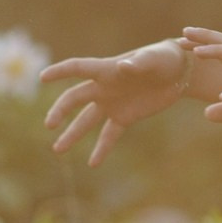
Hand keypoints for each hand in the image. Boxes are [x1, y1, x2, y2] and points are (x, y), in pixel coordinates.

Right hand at [40, 41, 187, 165]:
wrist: (179, 72)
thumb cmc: (164, 58)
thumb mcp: (154, 58)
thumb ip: (138, 63)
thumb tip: (124, 67)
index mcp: (106, 69)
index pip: (77, 68)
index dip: (60, 71)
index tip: (42, 77)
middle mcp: (104, 87)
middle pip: (74, 98)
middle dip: (60, 111)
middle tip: (49, 125)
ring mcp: (112, 103)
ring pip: (86, 121)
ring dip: (72, 135)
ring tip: (57, 150)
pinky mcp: (124, 117)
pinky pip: (109, 135)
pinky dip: (101, 149)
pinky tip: (92, 164)